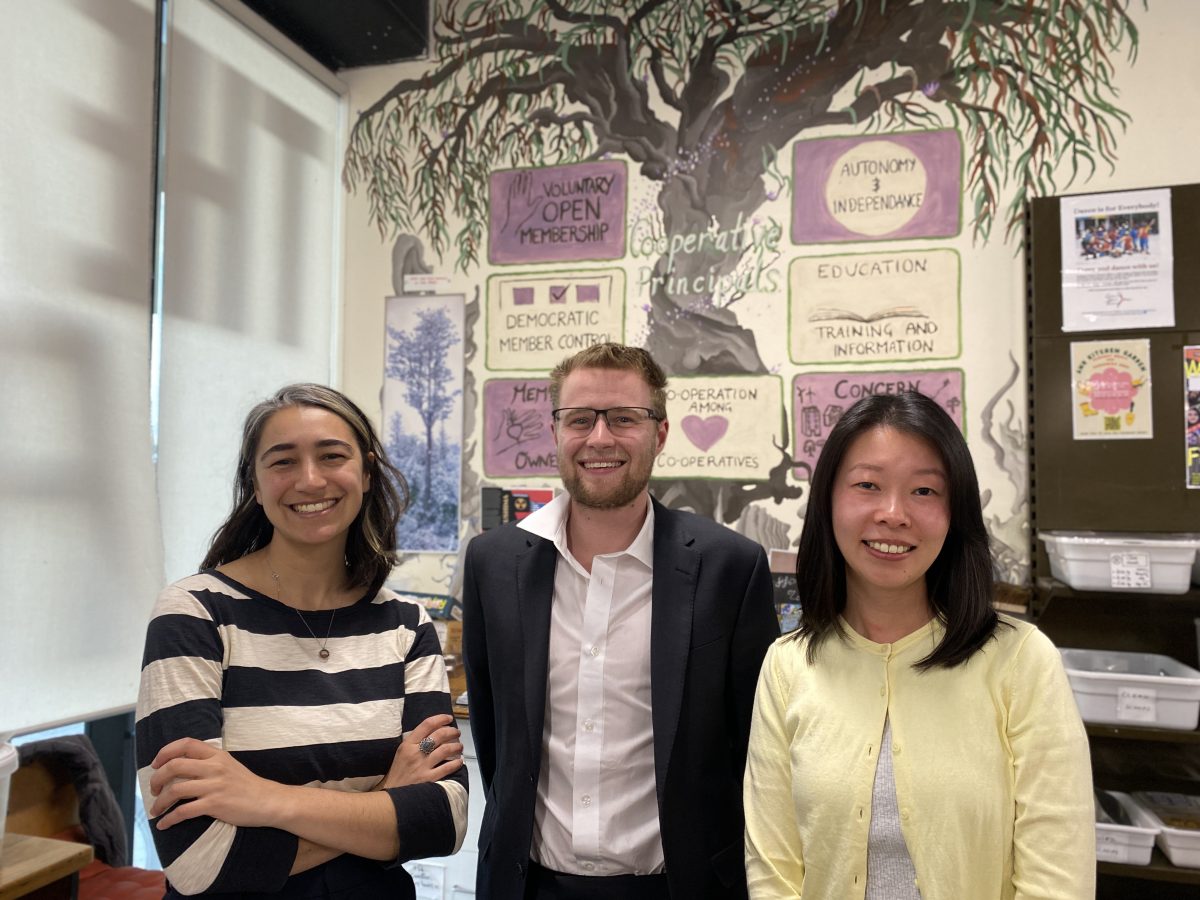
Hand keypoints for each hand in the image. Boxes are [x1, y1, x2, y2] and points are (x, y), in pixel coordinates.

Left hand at [148, 737, 282, 829]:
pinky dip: (169, 819)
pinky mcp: (214, 805)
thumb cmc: (246, 784)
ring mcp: (214, 786)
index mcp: (217, 755)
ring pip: (175, 790)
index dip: (165, 752)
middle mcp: (214, 767)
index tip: (156, 764)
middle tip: (153, 790)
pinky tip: (164, 824)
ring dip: (159, 802)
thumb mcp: (229, 764)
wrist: (267, 801)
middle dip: (157, 779)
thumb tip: (181, 765)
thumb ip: (208, 761)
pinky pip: (183, 812)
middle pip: (174, 766)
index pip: (185, 744)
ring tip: (156, 810)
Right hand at [378, 714, 463, 789]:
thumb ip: (414, 742)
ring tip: (460, 746)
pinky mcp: (428, 779)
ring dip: (456, 746)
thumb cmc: (397, 774)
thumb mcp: (401, 753)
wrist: (390, 797)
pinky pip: (446, 768)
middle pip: (439, 735)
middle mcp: (415, 753)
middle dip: (451, 731)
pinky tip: (459, 761)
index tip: (448, 718)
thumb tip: (432, 733)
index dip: (440, 719)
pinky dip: (456, 763)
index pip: (426, 725)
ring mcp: (422, 766)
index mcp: (407, 745)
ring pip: (445, 750)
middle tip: (456, 732)